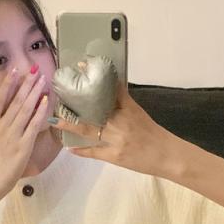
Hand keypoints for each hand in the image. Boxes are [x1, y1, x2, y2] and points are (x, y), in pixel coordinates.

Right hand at [0, 67, 51, 196]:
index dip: (7, 83)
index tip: (14, 69)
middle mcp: (2, 126)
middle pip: (15, 101)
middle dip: (26, 83)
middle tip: (34, 69)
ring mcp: (14, 134)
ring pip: (25, 109)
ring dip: (34, 93)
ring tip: (42, 79)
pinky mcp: (24, 143)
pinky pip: (33, 124)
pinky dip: (40, 112)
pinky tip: (46, 100)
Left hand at [52, 69, 174, 176]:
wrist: (167, 156)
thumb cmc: (153, 134)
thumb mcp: (139, 113)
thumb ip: (123, 102)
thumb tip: (108, 89)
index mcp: (128, 108)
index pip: (111, 90)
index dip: (95, 79)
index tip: (81, 67)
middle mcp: (121, 122)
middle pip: (94, 109)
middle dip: (76, 103)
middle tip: (59, 96)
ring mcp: (116, 139)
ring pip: (89, 130)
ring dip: (71, 126)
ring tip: (55, 121)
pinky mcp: (115, 156)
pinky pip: (94, 152)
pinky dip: (81, 150)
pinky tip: (70, 147)